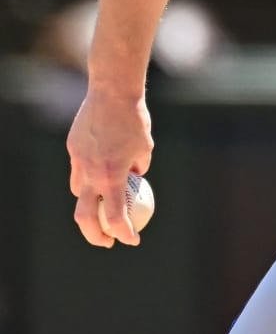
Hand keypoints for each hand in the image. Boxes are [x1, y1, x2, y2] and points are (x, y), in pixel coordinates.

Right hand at [67, 89, 153, 247]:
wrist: (112, 92)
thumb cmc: (135, 120)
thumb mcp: (145, 148)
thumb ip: (137, 168)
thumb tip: (135, 180)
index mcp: (112, 176)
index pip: (115, 217)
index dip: (124, 233)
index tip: (132, 240)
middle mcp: (91, 173)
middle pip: (84, 216)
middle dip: (94, 235)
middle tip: (108, 241)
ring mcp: (78, 161)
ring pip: (78, 192)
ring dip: (89, 203)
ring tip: (105, 205)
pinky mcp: (72, 149)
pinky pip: (78, 170)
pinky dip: (87, 176)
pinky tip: (100, 170)